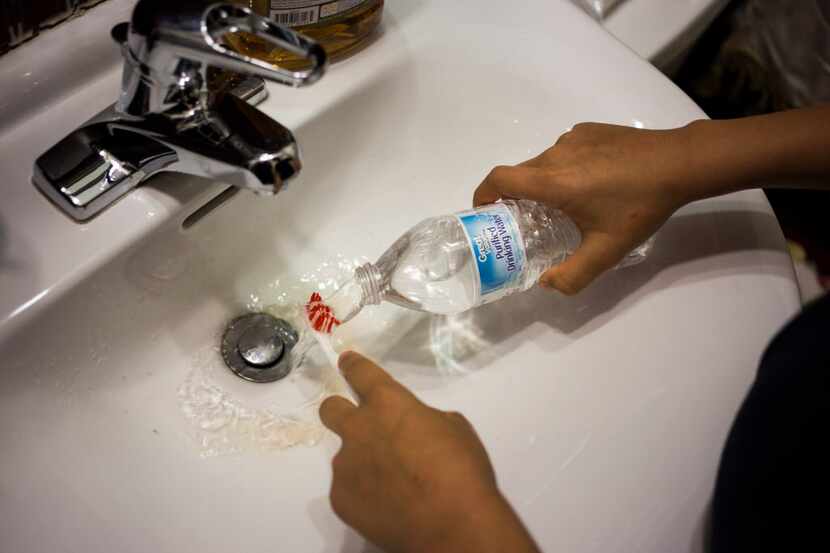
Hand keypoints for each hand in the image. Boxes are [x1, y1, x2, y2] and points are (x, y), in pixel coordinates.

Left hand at [319, 352, 539, 552]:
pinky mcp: (340, 499)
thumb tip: (413, 431)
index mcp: (389, 403)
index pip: (361, 373)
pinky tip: (389, 507)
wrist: (452, 525)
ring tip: (394, 486)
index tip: (346, 361)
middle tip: (360, 426)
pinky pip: (349, 490)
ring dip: (364, 463)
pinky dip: (365, 495)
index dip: (353, 365)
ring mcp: (345, 466)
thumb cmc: (462, 470)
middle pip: (330, 409)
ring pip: (346, 457)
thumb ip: (423, 421)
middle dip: (340, 411)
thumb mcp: (454, 429)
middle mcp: (359, 429)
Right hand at [474, 122, 694, 293]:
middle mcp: (555, 154)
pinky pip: (564, 152)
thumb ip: (572, 275)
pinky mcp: (589, 131)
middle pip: (519, 174)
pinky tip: (594, 183)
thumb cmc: (639, 207)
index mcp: (552, 182)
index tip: (484, 212)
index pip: (498, 179)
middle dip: (515, 198)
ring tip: (567, 205)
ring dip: (543, 184)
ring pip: (543, 163)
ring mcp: (572, 138)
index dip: (482, 195)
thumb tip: (546, 284)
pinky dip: (565, 169)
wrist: (678, 163)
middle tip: (528, 222)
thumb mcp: (607, 251)